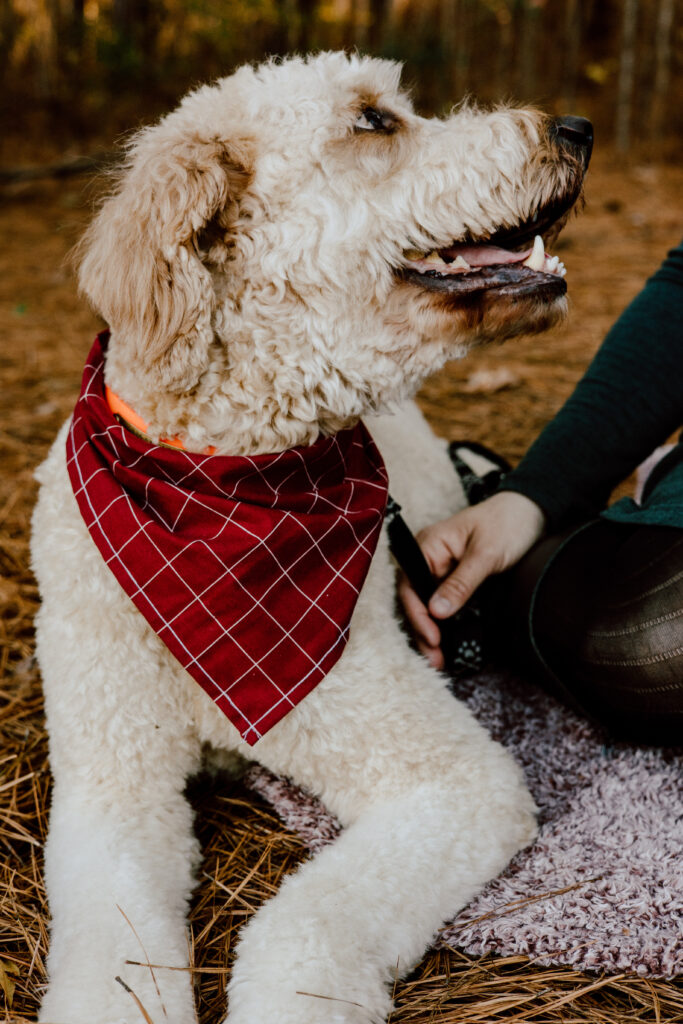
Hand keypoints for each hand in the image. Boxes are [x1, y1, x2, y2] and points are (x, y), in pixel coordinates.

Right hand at [398, 490, 545, 668]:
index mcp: (428, 545)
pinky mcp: (457, 579)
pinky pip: (445, 604)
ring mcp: (443, 569)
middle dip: (423, 629)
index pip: (410, 584)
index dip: (417, 613)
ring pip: (429, 605)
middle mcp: (430, 558)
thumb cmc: (508, 522)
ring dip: (432, 631)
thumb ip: (461, 583)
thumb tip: (437, 612)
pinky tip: (450, 643)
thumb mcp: (486, 554)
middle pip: (416, 599)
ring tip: (439, 659)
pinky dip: (446, 624)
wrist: (532, 510)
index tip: (432, 637)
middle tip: (435, 658)